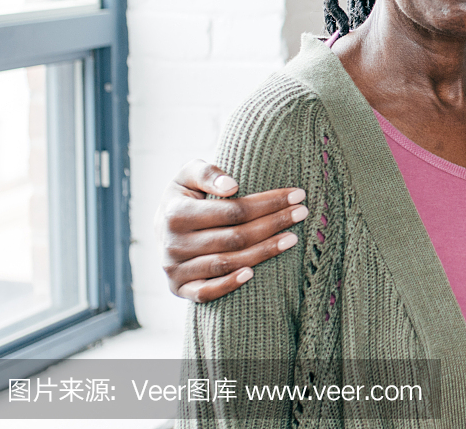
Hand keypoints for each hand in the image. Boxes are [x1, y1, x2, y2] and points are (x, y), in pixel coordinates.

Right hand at [156, 159, 307, 302]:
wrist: (162, 226)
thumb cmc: (186, 196)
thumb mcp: (188, 175)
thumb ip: (207, 173)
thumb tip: (231, 186)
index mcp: (175, 214)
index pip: (233, 210)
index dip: (268, 203)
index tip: (297, 195)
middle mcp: (173, 244)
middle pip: (235, 237)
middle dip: (274, 223)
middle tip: (302, 212)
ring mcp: (175, 269)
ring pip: (227, 263)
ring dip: (264, 252)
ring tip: (293, 238)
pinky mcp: (179, 288)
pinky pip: (206, 292)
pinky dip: (229, 285)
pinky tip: (253, 274)